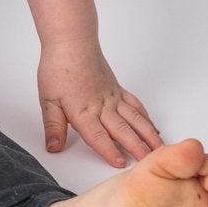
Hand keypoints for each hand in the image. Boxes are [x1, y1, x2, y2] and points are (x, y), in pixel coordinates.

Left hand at [37, 41, 163, 168]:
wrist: (72, 43)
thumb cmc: (58, 68)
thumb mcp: (48, 100)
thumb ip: (53, 126)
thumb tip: (54, 147)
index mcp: (84, 112)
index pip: (98, 136)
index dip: (110, 151)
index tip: (122, 164)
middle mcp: (102, 107)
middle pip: (122, 130)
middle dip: (137, 148)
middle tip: (150, 161)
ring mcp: (113, 98)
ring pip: (135, 119)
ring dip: (148, 135)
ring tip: (160, 148)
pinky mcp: (117, 90)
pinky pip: (136, 105)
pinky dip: (145, 118)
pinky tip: (152, 128)